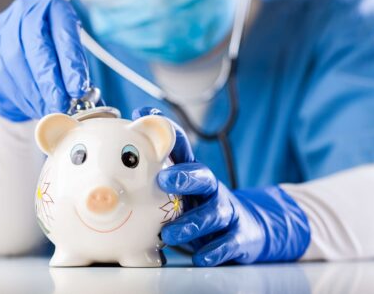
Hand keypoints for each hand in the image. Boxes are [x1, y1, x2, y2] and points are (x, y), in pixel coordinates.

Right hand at [0, 0, 89, 120]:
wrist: (22, 55)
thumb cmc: (55, 53)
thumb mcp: (71, 53)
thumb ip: (77, 70)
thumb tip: (84, 97)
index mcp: (53, 7)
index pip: (63, 32)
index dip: (70, 62)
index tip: (78, 88)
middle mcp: (24, 10)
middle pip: (35, 46)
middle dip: (49, 80)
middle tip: (60, 104)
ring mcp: (1, 27)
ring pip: (14, 61)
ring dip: (33, 92)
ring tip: (49, 110)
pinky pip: (0, 73)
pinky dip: (19, 95)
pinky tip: (33, 106)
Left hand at [132, 107, 310, 265]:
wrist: (248, 230)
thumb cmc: (200, 206)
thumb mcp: (181, 187)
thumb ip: (155, 171)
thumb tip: (125, 143)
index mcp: (193, 173)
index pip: (181, 146)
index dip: (166, 131)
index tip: (146, 117)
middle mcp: (210, 189)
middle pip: (202, 176)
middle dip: (184, 176)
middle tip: (164, 180)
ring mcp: (225, 212)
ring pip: (212, 213)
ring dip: (191, 223)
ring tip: (169, 234)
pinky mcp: (238, 237)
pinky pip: (227, 243)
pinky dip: (214, 250)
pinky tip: (201, 256)